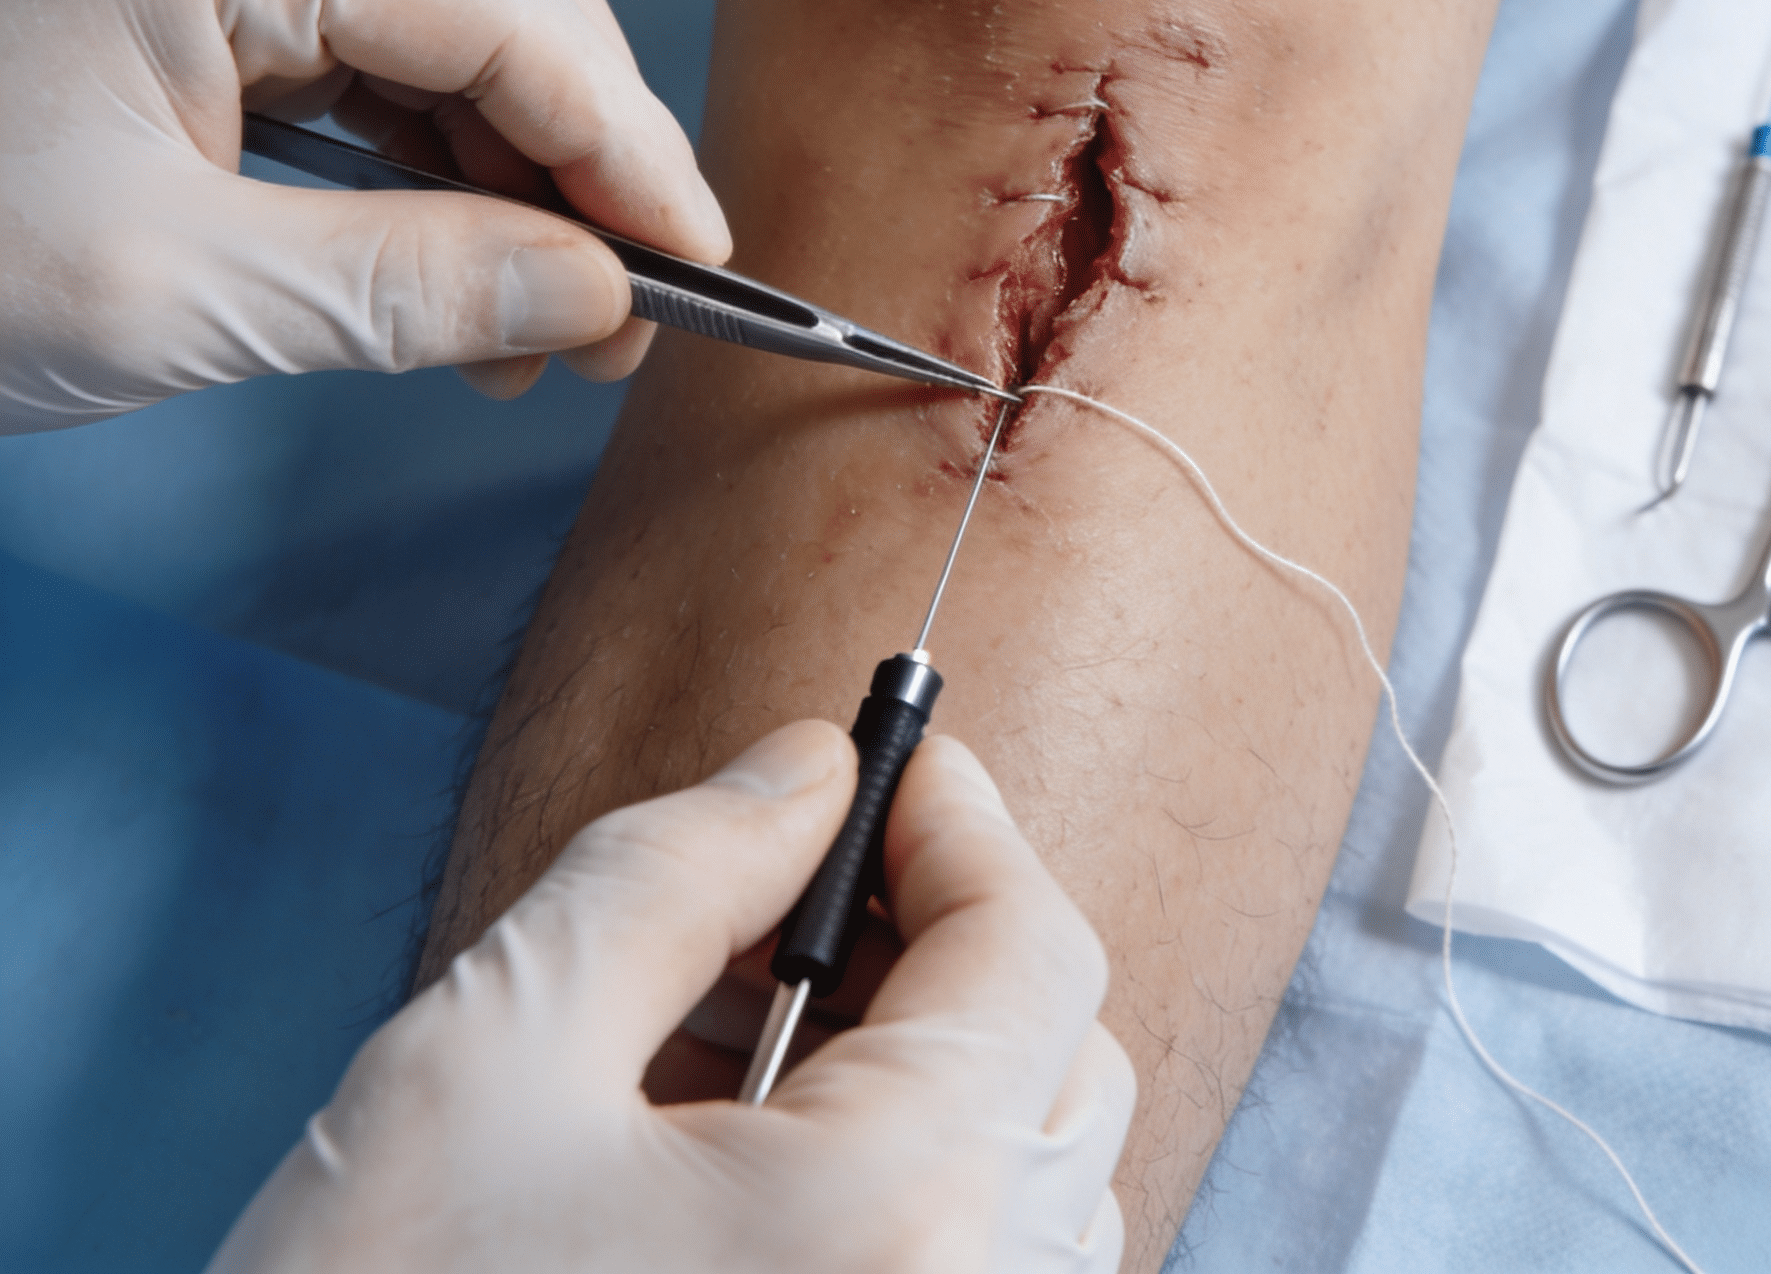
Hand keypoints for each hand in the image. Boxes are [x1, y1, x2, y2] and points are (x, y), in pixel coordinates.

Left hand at [0, 0, 731, 432]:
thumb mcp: (176, 296)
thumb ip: (418, 286)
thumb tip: (603, 297)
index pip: (511, 11)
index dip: (630, 150)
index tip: (703, 272)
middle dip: (581, 148)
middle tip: (623, 307)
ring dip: (508, 154)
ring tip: (533, 313)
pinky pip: (356, 16)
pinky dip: (421, 136)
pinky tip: (448, 247)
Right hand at [209, 722, 1133, 1273]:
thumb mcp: (497, 1050)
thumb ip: (680, 869)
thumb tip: (805, 772)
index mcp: (904, 1213)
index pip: (1035, 953)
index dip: (964, 825)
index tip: (892, 760)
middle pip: (1058, 1057)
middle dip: (945, 936)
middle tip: (797, 885)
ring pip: (1031, 1169)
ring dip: (925, 1053)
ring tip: (741, 1015)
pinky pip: (978, 1262)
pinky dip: (909, 1169)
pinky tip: (749, 1142)